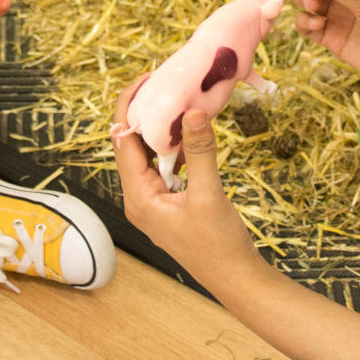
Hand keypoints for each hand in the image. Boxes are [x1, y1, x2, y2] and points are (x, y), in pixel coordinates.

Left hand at [111, 79, 265, 290]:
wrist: (236, 279)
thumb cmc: (219, 245)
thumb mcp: (209, 194)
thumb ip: (200, 151)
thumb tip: (191, 111)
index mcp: (138, 197)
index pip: (123, 142)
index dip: (130, 108)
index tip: (146, 80)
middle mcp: (139, 198)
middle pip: (132, 146)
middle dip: (144, 114)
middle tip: (162, 83)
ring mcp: (153, 202)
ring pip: (148, 155)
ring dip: (160, 130)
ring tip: (174, 99)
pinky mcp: (168, 203)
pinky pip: (163, 167)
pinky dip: (173, 148)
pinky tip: (188, 133)